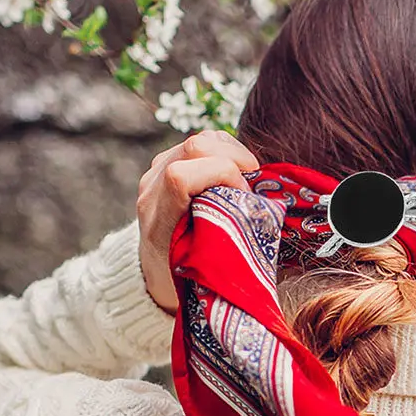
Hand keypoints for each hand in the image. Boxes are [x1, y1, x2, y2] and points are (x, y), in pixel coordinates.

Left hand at [136, 130, 259, 313]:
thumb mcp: (206, 270)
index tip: (245, 198)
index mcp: (158, 221)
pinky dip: (226, 150)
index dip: (220, 177)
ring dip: (232, 152)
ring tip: (248, 176)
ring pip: (200, 139)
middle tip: (253, 184)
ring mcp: (155, 174)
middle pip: (193, 147)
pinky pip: (200, 142)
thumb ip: (225, 244)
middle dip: (234, 159)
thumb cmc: (188, 277)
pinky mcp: (166, 164)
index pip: (180, 177)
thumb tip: (265, 218)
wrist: (155, 272)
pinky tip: (236, 171)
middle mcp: (151, 191)